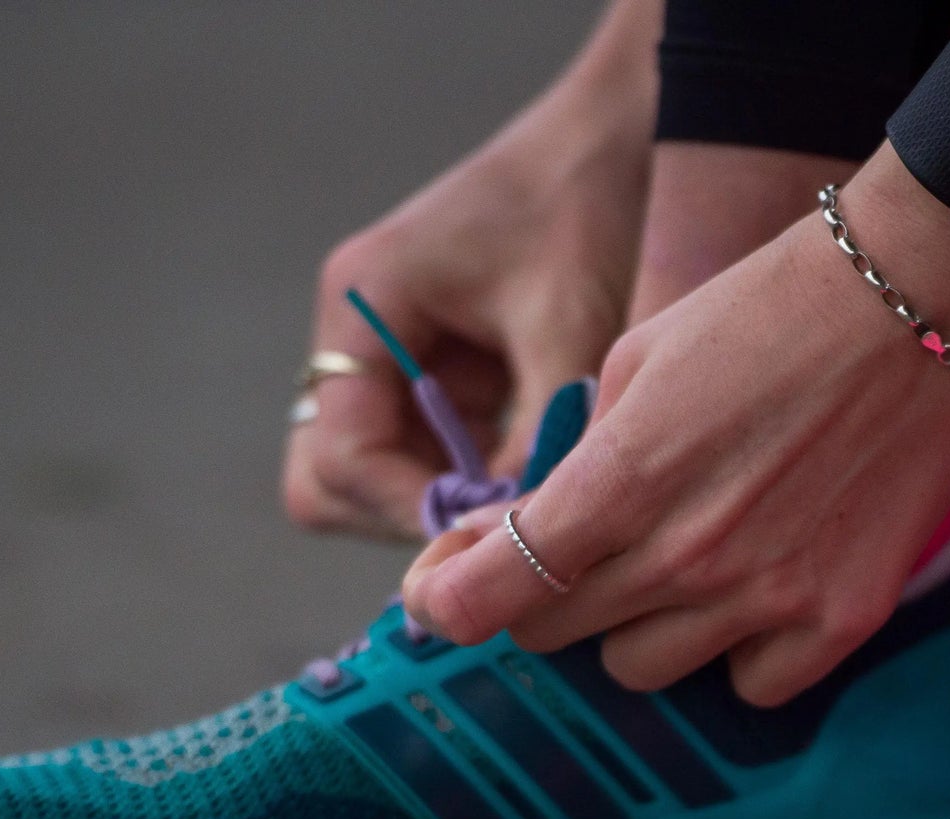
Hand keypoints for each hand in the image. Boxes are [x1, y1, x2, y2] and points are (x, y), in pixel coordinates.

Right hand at [282, 30, 652, 539]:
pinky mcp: (437, 379)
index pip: (340, 455)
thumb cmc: (587, 207)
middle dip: (405, 518)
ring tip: (524, 507)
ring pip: (373, 482)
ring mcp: (392, 361)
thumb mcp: (571, 327)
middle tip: (494, 533)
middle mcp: (358, 337)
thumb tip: (521, 544)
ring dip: (441, 506)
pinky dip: (473, 486)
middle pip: (329, 479)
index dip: (406, 513)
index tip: (482, 542)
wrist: (620, 141)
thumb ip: (540, 439)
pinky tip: (536, 480)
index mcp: (362, 305)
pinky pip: (429, 462)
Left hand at [401, 150, 949, 704]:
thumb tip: (505, 538)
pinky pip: (750, 688)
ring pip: (644, 671)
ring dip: (642, 627)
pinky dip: (740, 654)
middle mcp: (688, 554)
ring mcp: (768, 598)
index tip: (441, 595)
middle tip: (580, 553)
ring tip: (685, 562)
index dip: (446, 603)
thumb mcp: (638, 359)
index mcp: (623, 478)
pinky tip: (759, 592)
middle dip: (545, 595)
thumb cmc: (772, 308)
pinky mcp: (841, 622)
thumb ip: (571, 461)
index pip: (492, 594)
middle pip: (557, 635)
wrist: (921, 298)